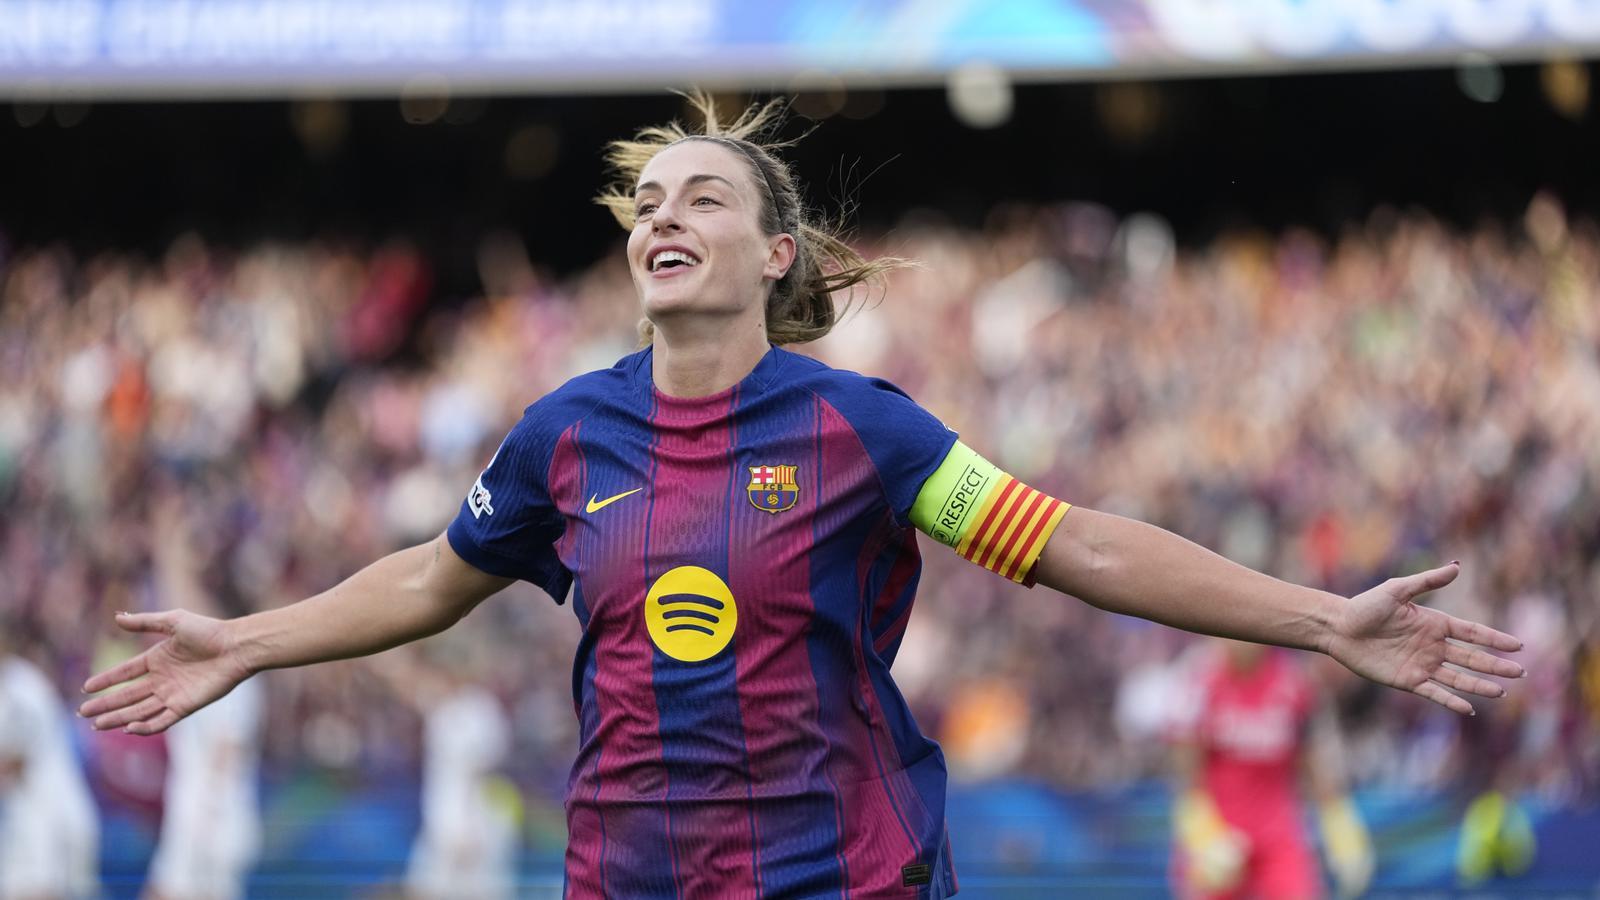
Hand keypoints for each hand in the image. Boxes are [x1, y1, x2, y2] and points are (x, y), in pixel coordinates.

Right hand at [79, 610, 250, 734]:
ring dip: (118, 718)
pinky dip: (145, 727)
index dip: (105, 680)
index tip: (86, 688)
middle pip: (127, 695)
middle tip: (83, 713)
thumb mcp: (173, 621)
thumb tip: (116, 617)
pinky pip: (161, 721)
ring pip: (139, 710)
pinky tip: (128, 727)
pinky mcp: (185, 706)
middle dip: (105, 705)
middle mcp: (162, 679)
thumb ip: (145, 621)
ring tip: (97, 724)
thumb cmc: (209, 631)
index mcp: (157, 659)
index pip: (125, 673)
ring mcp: (173, 694)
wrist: (236, 647)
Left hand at [1325, 562, 1522, 714]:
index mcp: (1434, 624)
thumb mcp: (1396, 590)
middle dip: (1495, 666)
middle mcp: (1433, 646)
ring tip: (1500, 691)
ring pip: (1458, 678)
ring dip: (1479, 685)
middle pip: (1471, 658)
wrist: (1339, 628)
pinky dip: (1451, 700)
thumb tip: (1457, 566)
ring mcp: (1422, 664)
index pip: (1472, 633)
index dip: (1495, 640)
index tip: (1518, 646)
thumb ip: (1427, 581)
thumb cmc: (1365, 606)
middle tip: (1519, 672)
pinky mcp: (1408, 680)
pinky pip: (1434, 692)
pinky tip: (1469, 708)